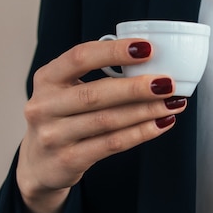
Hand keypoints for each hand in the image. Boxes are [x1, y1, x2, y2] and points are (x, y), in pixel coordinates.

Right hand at [16, 39, 187, 212]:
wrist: (39, 164)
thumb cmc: (64, 117)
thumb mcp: (67, 91)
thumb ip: (99, 76)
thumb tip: (154, 63)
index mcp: (47, 79)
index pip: (80, 57)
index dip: (114, 51)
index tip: (148, 48)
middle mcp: (44, 106)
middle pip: (96, 93)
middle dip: (137, 88)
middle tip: (168, 82)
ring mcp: (53, 136)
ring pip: (108, 120)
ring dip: (146, 111)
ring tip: (173, 103)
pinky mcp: (68, 160)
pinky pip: (112, 144)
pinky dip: (141, 132)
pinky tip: (162, 123)